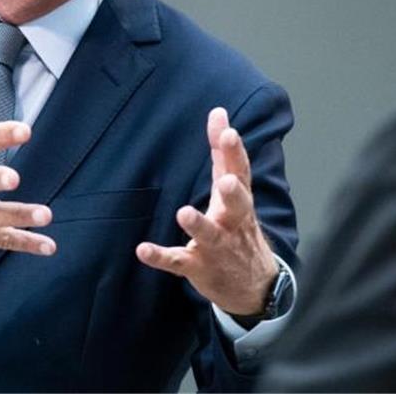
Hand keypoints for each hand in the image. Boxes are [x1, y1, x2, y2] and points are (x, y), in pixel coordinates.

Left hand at [136, 107, 277, 314]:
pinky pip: (177, 262)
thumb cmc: (238, 225)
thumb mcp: (233, 188)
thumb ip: (223, 151)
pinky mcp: (198, 267)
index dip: (235, 152)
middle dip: (233, 193)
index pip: (241, 172)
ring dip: (198, 224)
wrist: (253, 284)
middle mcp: (232, 222)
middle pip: (238, 206)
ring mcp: (216, 247)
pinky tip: (143, 249)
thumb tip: (218, 111)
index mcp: (240, 200)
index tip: (228, 131)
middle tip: (226, 181)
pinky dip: (160, 256)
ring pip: (209, 235)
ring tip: (184, 212)